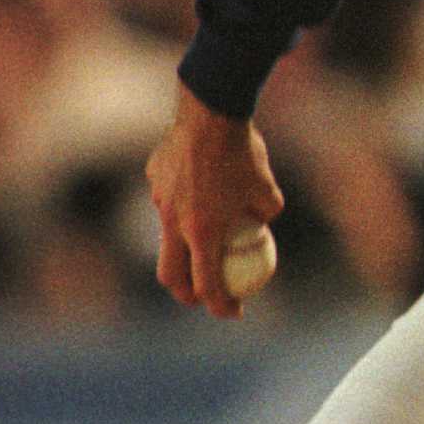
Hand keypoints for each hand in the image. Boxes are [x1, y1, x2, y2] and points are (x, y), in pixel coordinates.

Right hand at [146, 82, 284, 319]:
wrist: (211, 111)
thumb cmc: (244, 152)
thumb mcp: (269, 191)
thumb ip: (266, 215)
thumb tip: (262, 226)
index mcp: (202, 232)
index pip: (207, 284)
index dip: (221, 304)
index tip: (234, 311)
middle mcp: (174, 221)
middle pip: (171, 273)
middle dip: (185, 293)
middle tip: (202, 296)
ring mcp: (159, 199)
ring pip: (167, 231)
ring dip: (183, 243)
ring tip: (205, 235)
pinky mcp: (154, 177)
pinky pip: (168, 197)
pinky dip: (182, 201)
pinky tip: (200, 183)